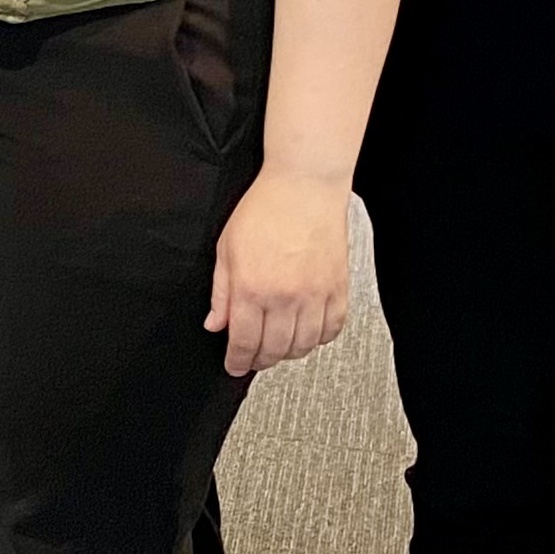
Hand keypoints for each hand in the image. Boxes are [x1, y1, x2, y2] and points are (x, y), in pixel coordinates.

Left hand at [204, 168, 352, 377]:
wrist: (304, 187)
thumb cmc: (264, 210)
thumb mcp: (226, 249)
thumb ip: (221, 292)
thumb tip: (216, 324)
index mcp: (252, 288)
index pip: (244, 342)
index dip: (237, 361)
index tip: (234, 366)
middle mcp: (285, 297)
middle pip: (274, 349)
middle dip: (261, 360)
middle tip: (254, 359)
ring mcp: (315, 295)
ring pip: (304, 345)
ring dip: (288, 353)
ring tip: (278, 347)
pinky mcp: (338, 289)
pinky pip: (331, 329)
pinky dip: (318, 339)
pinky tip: (306, 333)